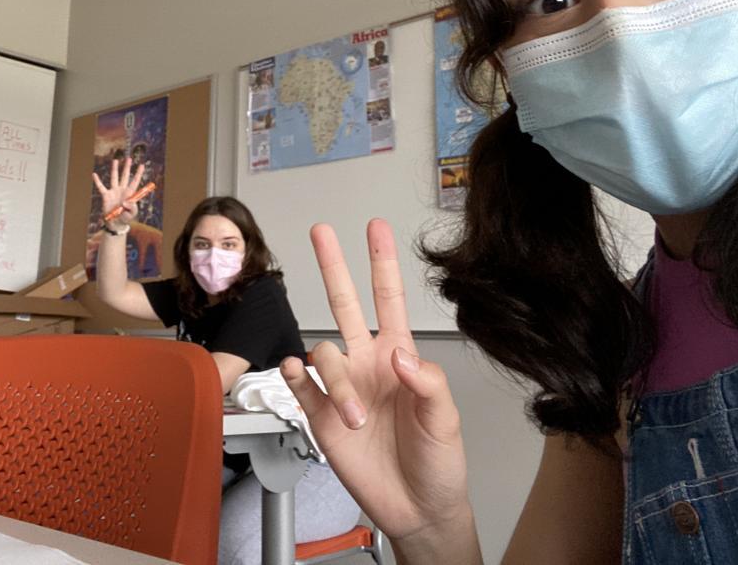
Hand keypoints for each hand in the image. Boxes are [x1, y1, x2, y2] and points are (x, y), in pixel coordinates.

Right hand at [91, 156, 145, 225]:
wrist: (115, 223)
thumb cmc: (125, 218)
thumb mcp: (132, 214)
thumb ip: (132, 208)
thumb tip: (125, 202)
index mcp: (130, 194)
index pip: (135, 181)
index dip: (138, 173)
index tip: (142, 165)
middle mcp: (122, 190)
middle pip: (125, 176)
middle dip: (127, 167)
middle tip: (129, 158)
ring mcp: (114, 192)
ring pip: (114, 178)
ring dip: (115, 169)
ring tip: (116, 160)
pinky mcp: (106, 196)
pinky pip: (101, 187)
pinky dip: (97, 181)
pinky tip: (94, 174)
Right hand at [281, 220, 478, 559]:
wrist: (418, 508)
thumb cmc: (439, 462)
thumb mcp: (446, 419)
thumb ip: (426, 381)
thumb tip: (398, 354)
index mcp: (399, 357)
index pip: (389, 299)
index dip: (382, 263)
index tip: (376, 229)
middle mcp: (368, 365)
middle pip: (345, 304)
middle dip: (334, 267)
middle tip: (321, 233)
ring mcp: (343, 389)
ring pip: (321, 354)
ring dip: (335, 381)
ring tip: (357, 417)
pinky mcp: (322, 417)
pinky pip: (298, 387)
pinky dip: (292, 378)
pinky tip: (294, 374)